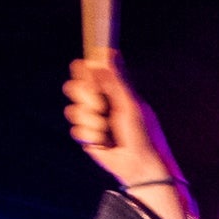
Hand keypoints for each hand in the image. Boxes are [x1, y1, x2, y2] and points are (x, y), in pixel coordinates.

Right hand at [63, 59, 183, 187]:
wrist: (140, 166)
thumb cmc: (143, 134)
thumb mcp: (130, 104)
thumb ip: (116, 81)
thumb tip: (107, 52)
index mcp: (114, 89)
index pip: (91, 71)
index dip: (84, 71)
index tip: (87, 74)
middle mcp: (101, 102)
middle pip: (75, 87)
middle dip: (85, 97)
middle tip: (100, 106)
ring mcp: (93, 119)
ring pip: (74, 110)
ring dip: (90, 120)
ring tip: (106, 130)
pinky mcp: (87, 136)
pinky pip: (77, 129)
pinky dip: (91, 135)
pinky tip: (104, 143)